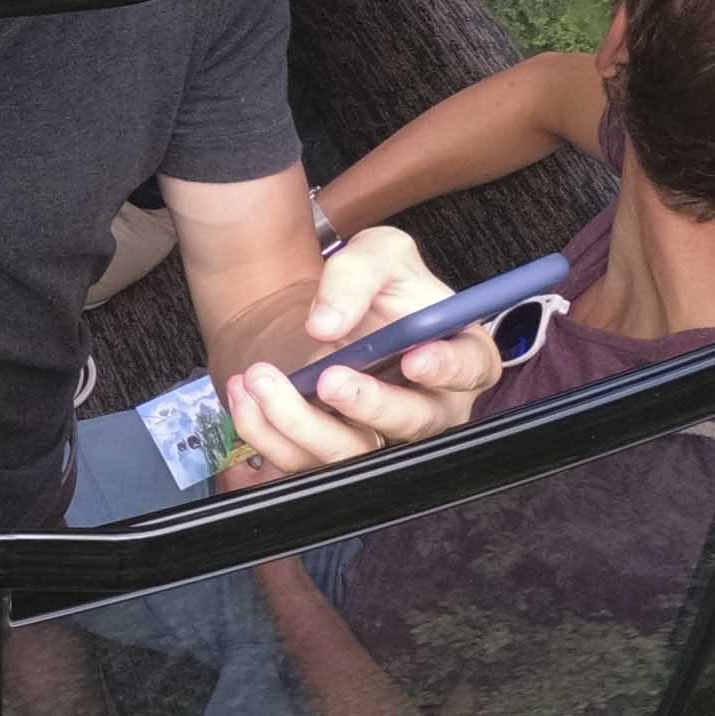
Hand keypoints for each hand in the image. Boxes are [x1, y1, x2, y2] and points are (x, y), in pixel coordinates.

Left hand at [219, 226, 499, 479]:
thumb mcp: (373, 254)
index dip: (448, 370)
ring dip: (301, 423)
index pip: (470, 369)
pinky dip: (266, 433)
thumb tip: (326, 323)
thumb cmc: (369, 286)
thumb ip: (356, 275)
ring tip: (260, 379)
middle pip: (412, 424)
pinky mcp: (332, 452)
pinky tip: (244, 395)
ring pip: (352, 454)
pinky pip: (302, 462)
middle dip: (369, 404)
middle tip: (328, 378)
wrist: (318, 313)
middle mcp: (428, 406)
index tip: (415, 359)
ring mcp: (380, 435)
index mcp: (458, 354)